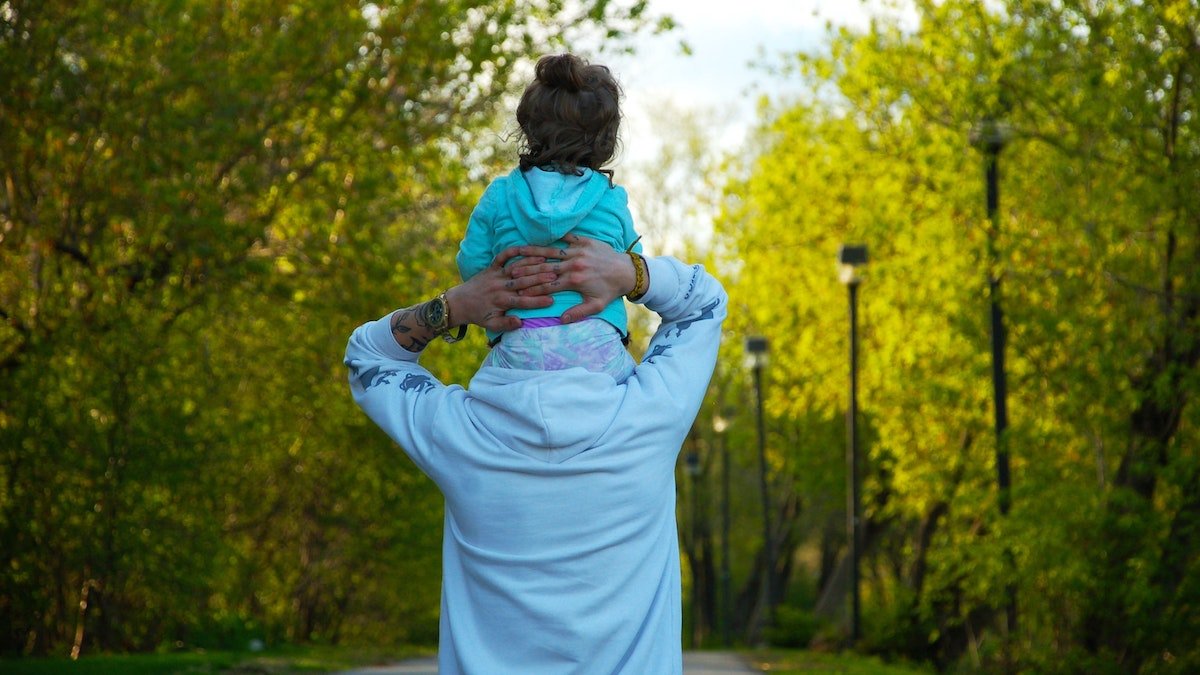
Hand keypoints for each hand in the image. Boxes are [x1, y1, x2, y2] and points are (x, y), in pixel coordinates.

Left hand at [445, 248, 557, 332]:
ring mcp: (496, 275)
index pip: (523, 301)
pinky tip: (526, 247)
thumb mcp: (491, 324)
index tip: (551, 300)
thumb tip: (520, 323)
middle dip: (540, 279)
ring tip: (547, 260)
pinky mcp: (491, 267)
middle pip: (523, 282)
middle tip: (556, 276)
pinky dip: (513, 251)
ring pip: (516, 267)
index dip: (537, 301)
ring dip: (531, 263)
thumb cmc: (479, 314)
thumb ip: (506, 325)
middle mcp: (500, 286)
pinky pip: (503, 256)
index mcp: (501, 301)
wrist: (460, 302)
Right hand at [509, 234, 636, 323]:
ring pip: (552, 251)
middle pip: (545, 267)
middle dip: (527, 270)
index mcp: (574, 281)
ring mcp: (579, 251)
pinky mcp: (584, 241)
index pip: (547, 285)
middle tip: (510, 271)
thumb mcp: (596, 305)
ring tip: (519, 252)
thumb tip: (561, 320)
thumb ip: (578, 312)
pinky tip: (540, 239)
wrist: (626, 271)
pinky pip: (566, 238)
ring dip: (534, 252)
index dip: (531, 288)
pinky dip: (553, 240)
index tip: (517, 290)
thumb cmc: (610, 290)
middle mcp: (574, 264)